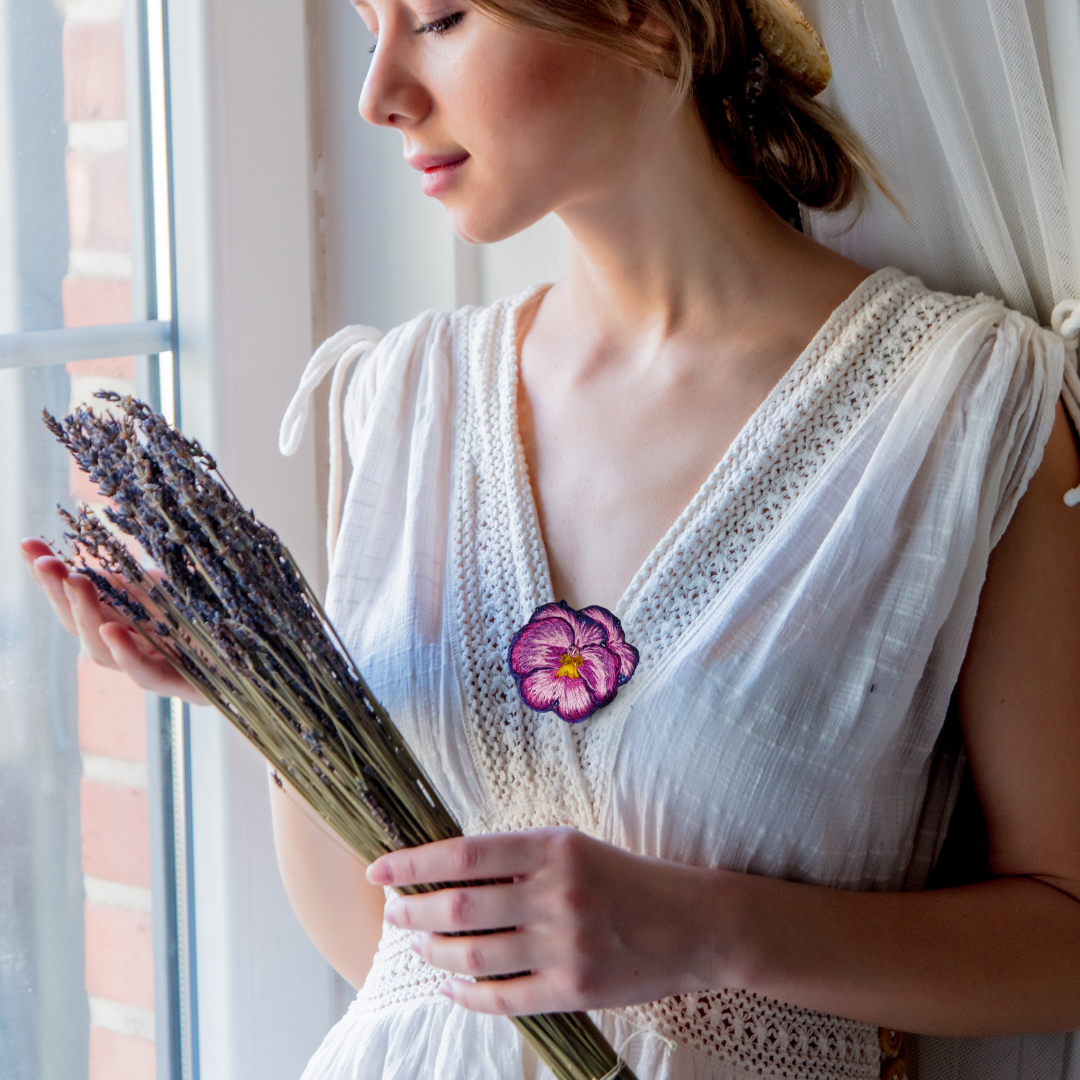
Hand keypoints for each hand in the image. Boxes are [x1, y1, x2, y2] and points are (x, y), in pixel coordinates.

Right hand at [21, 537, 207, 704]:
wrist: (268, 649)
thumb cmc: (223, 614)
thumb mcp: (179, 584)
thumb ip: (138, 576)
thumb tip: (92, 562)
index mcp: (127, 623)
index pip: (78, 602)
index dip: (52, 579)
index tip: (29, 546)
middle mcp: (134, 650)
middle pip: (82, 627)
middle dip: (60, 594)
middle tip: (48, 563)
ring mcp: (157, 670)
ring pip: (104, 653)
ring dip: (87, 617)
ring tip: (76, 583)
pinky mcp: (187, 686)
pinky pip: (148, 676)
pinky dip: (128, 655)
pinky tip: (112, 631)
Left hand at [366, 827, 736, 1014]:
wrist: (695, 924)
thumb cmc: (628, 879)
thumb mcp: (576, 847)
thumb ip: (519, 857)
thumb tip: (450, 871)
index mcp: (554, 847)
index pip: (466, 854)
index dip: (415, 863)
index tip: (381, 871)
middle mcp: (556, 893)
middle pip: (461, 907)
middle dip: (414, 912)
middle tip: (394, 915)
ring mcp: (565, 945)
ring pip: (474, 955)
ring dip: (435, 953)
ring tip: (420, 947)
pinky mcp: (574, 988)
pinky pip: (503, 998)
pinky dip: (466, 994)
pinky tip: (450, 986)